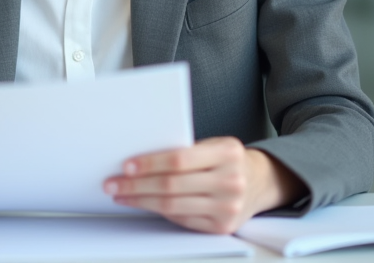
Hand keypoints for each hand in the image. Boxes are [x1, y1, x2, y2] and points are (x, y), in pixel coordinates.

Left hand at [103, 137, 304, 234]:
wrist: (261, 181)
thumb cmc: (228, 159)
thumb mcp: (214, 145)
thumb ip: (185, 151)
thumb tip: (139, 160)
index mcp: (227, 152)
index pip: (179, 160)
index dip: (149, 164)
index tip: (126, 166)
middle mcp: (230, 181)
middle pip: (172, 186)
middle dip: (136, 185)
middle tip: (112, 184)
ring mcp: (228, 207)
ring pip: (173, 206)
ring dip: (141, 201)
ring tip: (121, 195)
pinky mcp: (222, 227)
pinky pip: (181, 219)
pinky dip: (158, 212)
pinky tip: (143, 204)